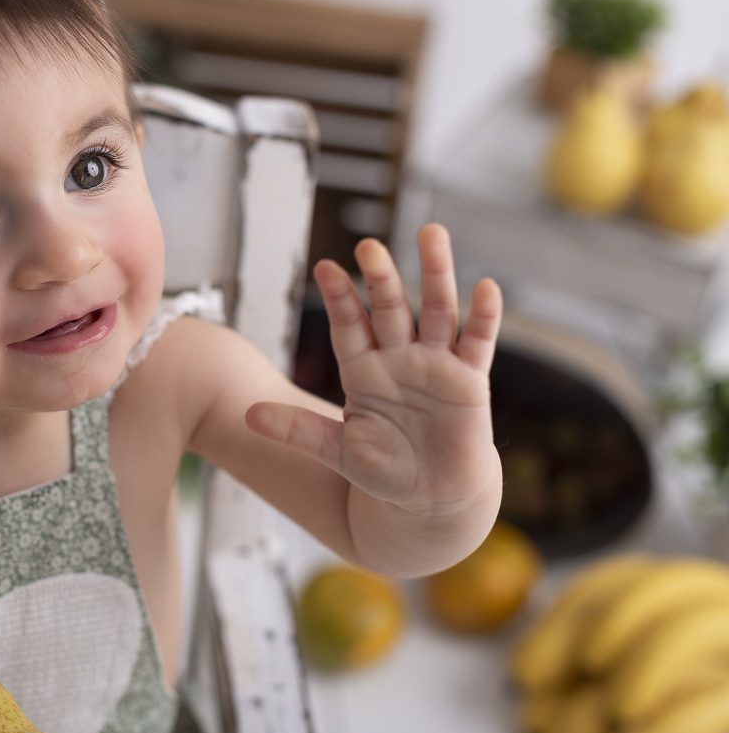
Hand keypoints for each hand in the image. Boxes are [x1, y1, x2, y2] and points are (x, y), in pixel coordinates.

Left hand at [246, 223, 502, 517]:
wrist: (431, 498)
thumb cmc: (384, 471)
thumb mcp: (337, 451)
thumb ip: (297, 430)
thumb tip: (247, 416)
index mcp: (363, 369)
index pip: (348, 325)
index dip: (339, 299)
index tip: (324, 268)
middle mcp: (398, 358)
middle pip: (389, 309)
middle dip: (380, 278)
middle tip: (369, 247)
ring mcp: (435, 364)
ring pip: (437, 310)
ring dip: (436, 274)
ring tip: (432, 235)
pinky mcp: (470, 381)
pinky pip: (477, 343)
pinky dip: (483, 317)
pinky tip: (485, 288)